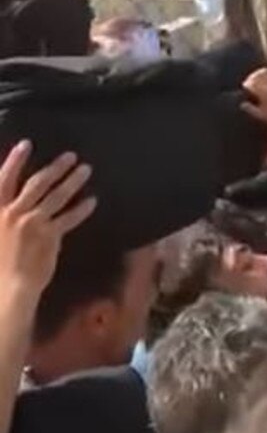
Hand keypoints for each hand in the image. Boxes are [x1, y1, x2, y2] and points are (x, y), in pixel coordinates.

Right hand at [0, 142, 96, 300]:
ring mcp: (33, 224)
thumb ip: (2, 215)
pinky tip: (92, 201)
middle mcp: (14, 213)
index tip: (26, 144)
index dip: (14, 160)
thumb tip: (11, 204)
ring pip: (56, 197)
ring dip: (72, 181)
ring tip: (85, 169)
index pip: (4, 179)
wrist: (7, 288)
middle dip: (55, 168)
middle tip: (71, 155)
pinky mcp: (49, 237)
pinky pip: (69, 218)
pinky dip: (81, 209)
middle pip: (37, 183)